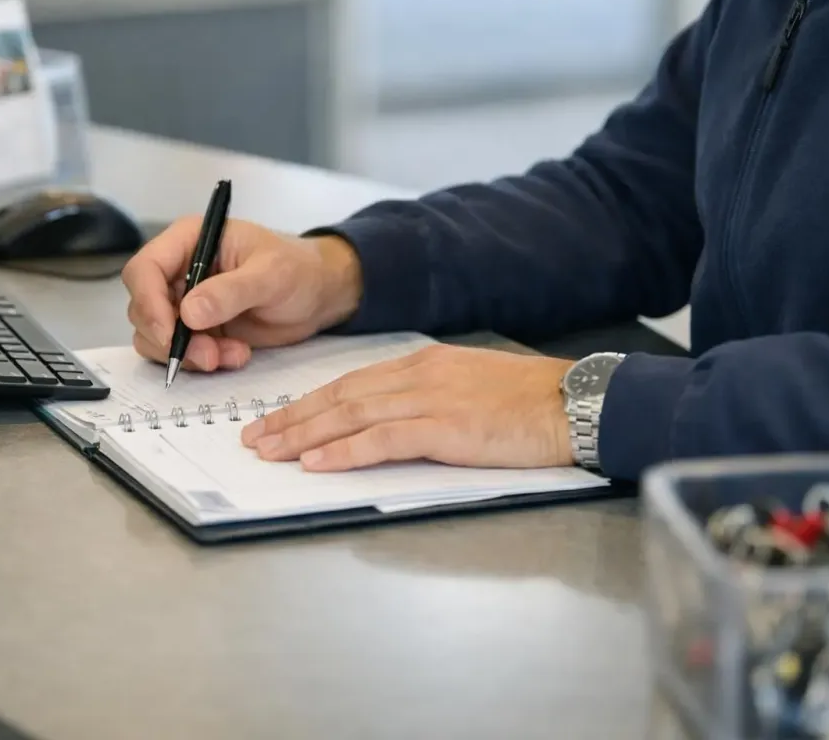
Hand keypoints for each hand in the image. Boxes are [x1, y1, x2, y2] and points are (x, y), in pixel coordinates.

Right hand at [121, 216, 362, 370]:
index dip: (148, 302)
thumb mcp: (271, 275)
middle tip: (208, 355)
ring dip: (188, 355)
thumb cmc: (298, 269)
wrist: (317, 295)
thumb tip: (189, 312)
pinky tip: (237, 356)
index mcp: (189, 240)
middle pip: (143, 307)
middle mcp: (179, 270)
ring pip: (156, 336)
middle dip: (170, 338)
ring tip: (232, 355)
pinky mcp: (196, 330)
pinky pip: (180, 353)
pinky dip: (203, 362)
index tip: (169, 333)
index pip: (144, 268)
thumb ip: (231, 291)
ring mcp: (184, 302)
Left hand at [240, 344, 576, 470]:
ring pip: (350, 415)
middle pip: (339, 396)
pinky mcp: (445, 428)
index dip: (307, 403)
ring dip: (304, 436)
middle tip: (254, 437)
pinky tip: (316, 463)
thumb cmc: (526, 402)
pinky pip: (382, 440)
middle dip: (291, 418)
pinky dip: (344, 452)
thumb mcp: (466, 388)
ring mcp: (430, 400)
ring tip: (270, 451)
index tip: (276, 419)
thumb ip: (425, 398)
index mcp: (421, 364)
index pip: (349, 383)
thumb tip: (387, 421)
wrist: (574, 401)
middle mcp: (417, 376)